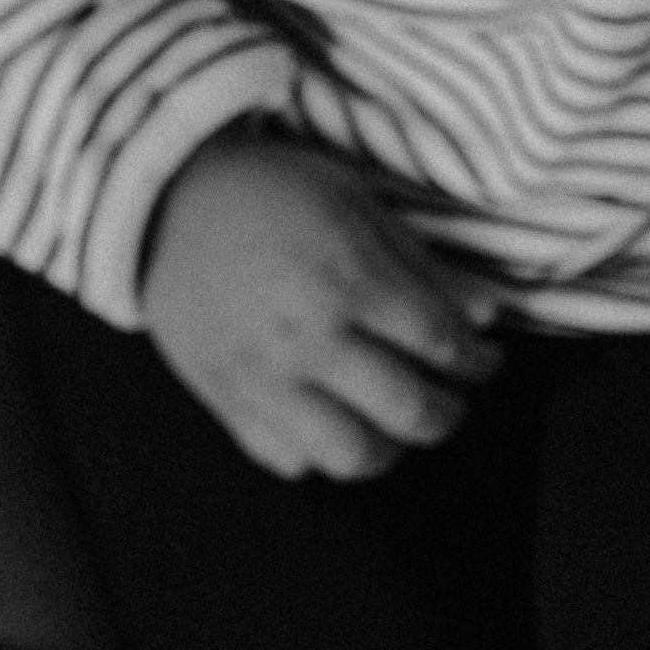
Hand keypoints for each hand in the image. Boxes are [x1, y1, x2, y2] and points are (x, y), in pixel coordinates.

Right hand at [138, 134, 500, 479]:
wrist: (162, 200)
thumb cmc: (269, 189)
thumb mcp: (354, 200)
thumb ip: (423, 263)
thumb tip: (486, 317)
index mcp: (349, 278)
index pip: (442, 345)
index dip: (477, 361)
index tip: (483, 359)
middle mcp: (310, 337)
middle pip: (411, 411)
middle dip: (449, 412)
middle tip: (450, 396)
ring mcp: (265, 377)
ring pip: (353, 456)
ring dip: (390, 446)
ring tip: (391, 421)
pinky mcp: (225, 400)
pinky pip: (288, 460)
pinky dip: (319, 452)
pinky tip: (329, 420)